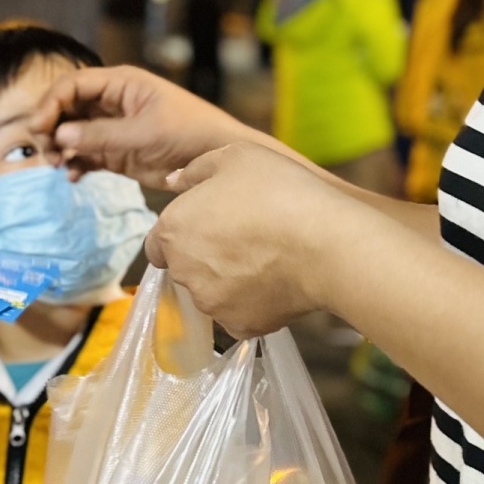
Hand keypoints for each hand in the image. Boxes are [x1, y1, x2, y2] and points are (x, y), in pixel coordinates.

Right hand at [33, 64, 250, 186]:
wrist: (217, 161)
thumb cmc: (189, 134)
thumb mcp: (144, 133)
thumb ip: (101, 135)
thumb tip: (61, 136)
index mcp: (120, 84)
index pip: (72, 85)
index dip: (51, 103)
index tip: (39, 128)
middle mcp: (111, 102)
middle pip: (66, 107)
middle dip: (51, 126)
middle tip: (48, 151)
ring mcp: (113, 128)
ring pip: (72, 132)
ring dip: (60, 147)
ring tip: (59, 165)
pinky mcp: (117, 153)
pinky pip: (85, 154)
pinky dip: (75, 164)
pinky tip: (73, 176)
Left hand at [144, 143, 352, 335]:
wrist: (325, 244)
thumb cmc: (277, 191)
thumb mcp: (233, 157)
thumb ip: (194, 171)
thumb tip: (172, 181)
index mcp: (172, 231)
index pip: (157, 243)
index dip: (182, 232)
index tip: (211, 223)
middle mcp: (184, 273)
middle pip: (185, 267)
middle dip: (205, 255)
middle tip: (244, 235)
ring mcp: (212, 304)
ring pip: (211, 292)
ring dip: (227, 280)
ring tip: (265, 257)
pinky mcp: (241, 327)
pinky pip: (239, 313)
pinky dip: (252, 301)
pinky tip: (277, 280)